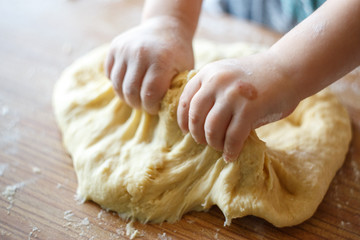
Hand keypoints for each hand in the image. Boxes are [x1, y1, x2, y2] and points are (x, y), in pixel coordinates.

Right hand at [105, 16, 193, 113]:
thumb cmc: (178, 54)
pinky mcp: (114, 47)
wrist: (166, 27)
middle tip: (144, 105)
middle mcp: (140, 53)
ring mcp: (125, 49)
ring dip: (126, 96)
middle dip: (137, 104)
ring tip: (136, 97)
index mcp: (161, 61)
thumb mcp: (184, 71)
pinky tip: (129, 83)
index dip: (151, 107)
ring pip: (117, 85)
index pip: (149, 95)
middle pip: (131, 92)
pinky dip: (118, 83)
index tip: (155, 108)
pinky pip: (110, 74)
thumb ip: (175, 90)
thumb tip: (166, 113)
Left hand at [177, 53, 297, 161]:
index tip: (186, 131)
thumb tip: (198, 124)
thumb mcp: (227, 75)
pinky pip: (232, 137)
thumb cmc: (257, 77)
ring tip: (219, 148)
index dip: (183, 120)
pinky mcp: (249, 109)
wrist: (289, 68)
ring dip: (213, 143)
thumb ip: (212, 93)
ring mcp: (233, 95)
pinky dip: (230, 150)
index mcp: (208, 73)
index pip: (184, 101)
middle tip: (204, 142)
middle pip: (195, 117)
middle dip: (197, 134)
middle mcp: (216, 82)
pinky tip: (231, 155)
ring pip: (211, 129)